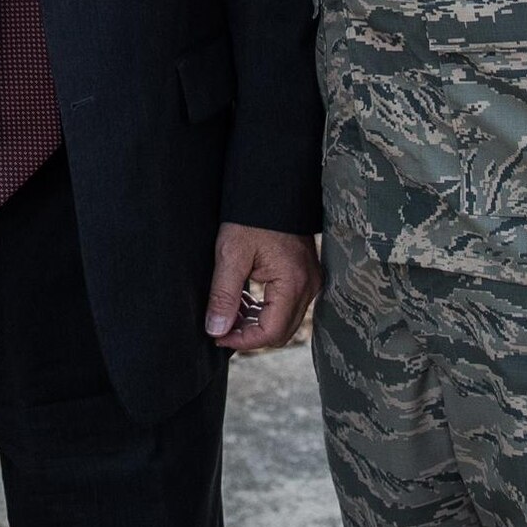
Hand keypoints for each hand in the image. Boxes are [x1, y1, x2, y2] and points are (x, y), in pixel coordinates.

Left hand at [204, 224, 319, 352]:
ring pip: (283, 319)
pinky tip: (241, 298)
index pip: (270, 332)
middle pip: (280, 331)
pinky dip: (263, 307)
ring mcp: (310, 280)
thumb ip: (224, 295)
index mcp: (293, 283)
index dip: (242, 341)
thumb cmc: (252, 215)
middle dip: (248, 334)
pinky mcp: (304, 274)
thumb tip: (215, 330)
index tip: (217, 336)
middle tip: (219, 327)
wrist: (272, 185)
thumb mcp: (231, 254)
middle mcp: (309, 286)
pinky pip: (286, 304)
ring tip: (226, 310)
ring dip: (254, 321)